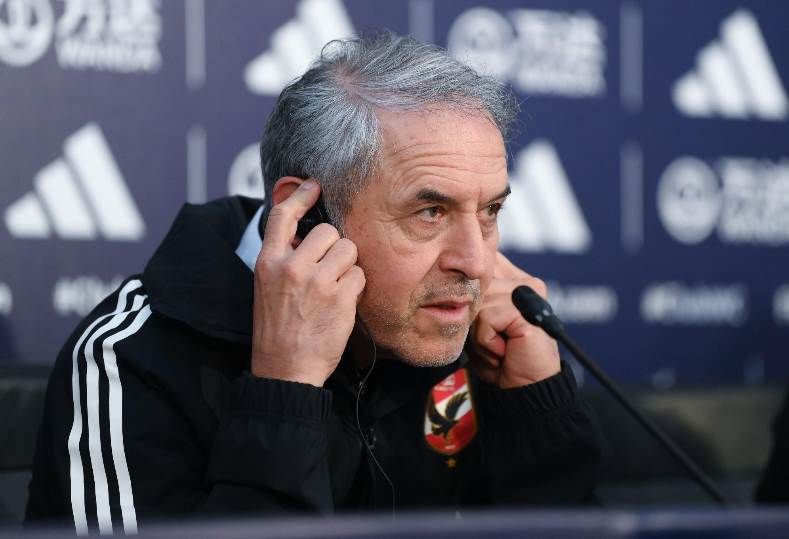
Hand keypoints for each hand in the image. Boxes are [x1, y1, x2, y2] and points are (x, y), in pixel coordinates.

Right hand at [251, 180, 364, 385]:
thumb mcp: (267, 287)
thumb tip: (310, 234)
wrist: (285, 369)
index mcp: (268, 262)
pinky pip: (360, 275)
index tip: (314, 185)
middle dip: (334, 248)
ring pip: (349, 250)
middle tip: (327, 271)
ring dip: (348, 267)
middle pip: (328, 232)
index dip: (300, 195)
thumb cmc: (278, 328)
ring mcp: (316, 281)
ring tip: (334, 289)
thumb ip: (285, 257)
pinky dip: (356, 288)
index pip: (282, 216)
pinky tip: (342, 304)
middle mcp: (290, 267)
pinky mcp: (339, 298)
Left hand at [468, 252, 559, 387]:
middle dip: (474, 321)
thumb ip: (471, 299)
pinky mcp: (527, 310)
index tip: (483, 323)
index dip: (468, 293)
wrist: (522, 387)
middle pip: (472, 286)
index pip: (480, 267)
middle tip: (494, 341)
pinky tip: (504, 350)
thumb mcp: (478, 322)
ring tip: (499, 347)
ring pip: (477, 302)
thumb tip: (450, 279)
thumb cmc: (498, 356)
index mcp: (513, 279)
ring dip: (480, 334)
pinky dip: (487, 341)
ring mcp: (528, 292)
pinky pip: (487, 318)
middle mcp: (523, 281)